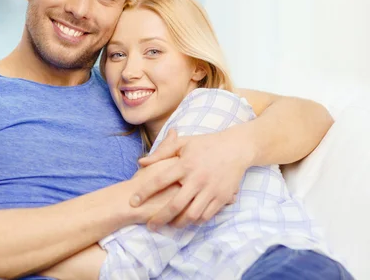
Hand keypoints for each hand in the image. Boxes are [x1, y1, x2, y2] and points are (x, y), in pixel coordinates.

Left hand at [133, 126, 255, 228]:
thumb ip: (161, 152)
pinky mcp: (222, 197)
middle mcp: (197, 179)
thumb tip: (141, 162)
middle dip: (159, 218)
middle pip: (174, 205)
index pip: (159, 181)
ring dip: (178, 223)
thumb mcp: (183, 143)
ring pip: (191, 215)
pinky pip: (206, 216)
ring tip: (170, 225)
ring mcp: (211, 189)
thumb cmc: (206, 144)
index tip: (133, 202)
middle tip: (150, 226)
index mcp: (185, 164)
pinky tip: (188, 220)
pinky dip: (196, 221)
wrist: (236, 148)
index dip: (144, 193)